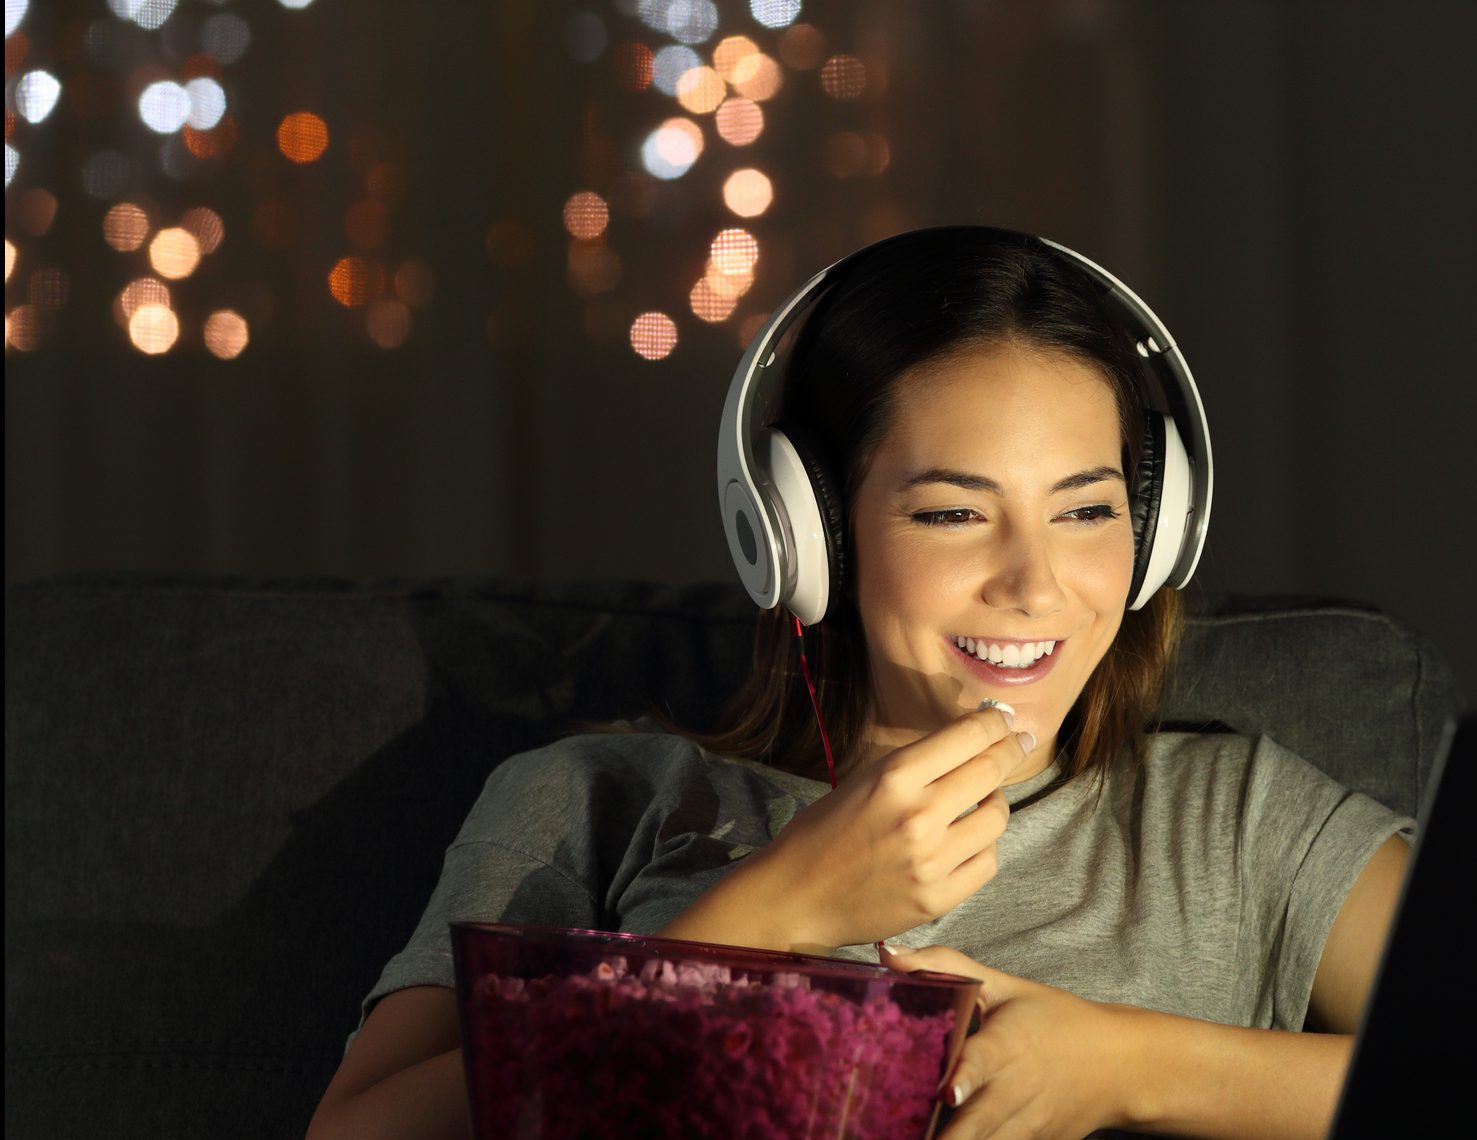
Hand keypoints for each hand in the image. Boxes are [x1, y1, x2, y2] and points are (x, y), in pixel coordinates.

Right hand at [739, 705, 1031, 949]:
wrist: (797, 896)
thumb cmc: (824, 832)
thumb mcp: (863, 780)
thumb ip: (916, 765)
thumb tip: (968, 742)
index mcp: (894, 777)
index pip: (967, 736)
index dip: (995, 723)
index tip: (1004, 720)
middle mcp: (918, 815)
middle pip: (991, 771)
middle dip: (1010, 751)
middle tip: (1018, 744)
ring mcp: (931, 860)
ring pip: (997, 818)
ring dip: (995, 802)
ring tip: (983, 800)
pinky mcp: (938, 898)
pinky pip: (987, 862)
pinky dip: (983, 846)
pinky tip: (967, 841)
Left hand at [881, 944, 1132, 1139]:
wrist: (1119, 1066)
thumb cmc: (1055, 1019)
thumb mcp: (1005, 986)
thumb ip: (944, 966)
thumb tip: (887, 953)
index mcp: (1010, 1043)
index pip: (986, 1061)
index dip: (966, 1078)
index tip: (948, 1092)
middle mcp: (1018, 1089)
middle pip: (978, 1123)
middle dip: (944, 1136)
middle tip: (904, 1132)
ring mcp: (1028, 1124)